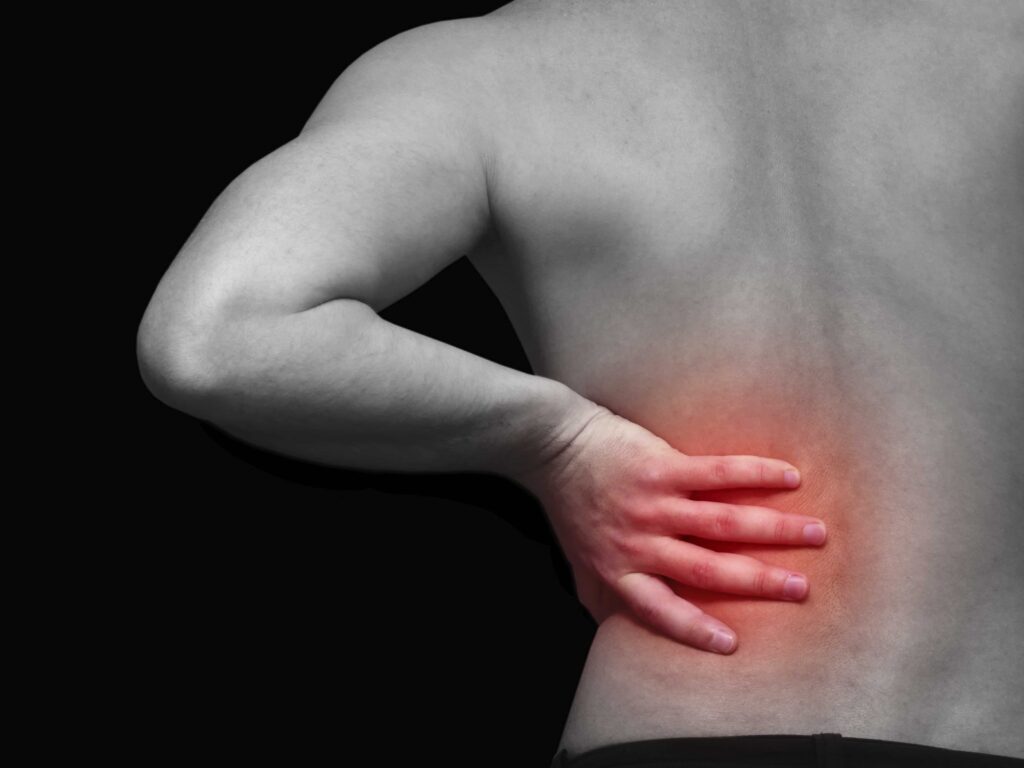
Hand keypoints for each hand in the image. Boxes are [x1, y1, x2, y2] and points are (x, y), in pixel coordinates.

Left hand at [513, 403, 825, 653]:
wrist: (551, 444)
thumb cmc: (567, 505)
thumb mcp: (576, 560)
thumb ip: (600, 595)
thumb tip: (613, 632)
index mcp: (620, 571)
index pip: (661, 609)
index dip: (694, 629)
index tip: (734, 644)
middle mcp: (640, 543)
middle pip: (708, 570)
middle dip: (759, 582)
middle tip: (803, 589)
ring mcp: (653, 504)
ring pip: (723, 523)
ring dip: (774, 530)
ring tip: (816, 534)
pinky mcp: (662, 465)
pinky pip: (717, 473)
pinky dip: (755, 475)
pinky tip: (789, 478)